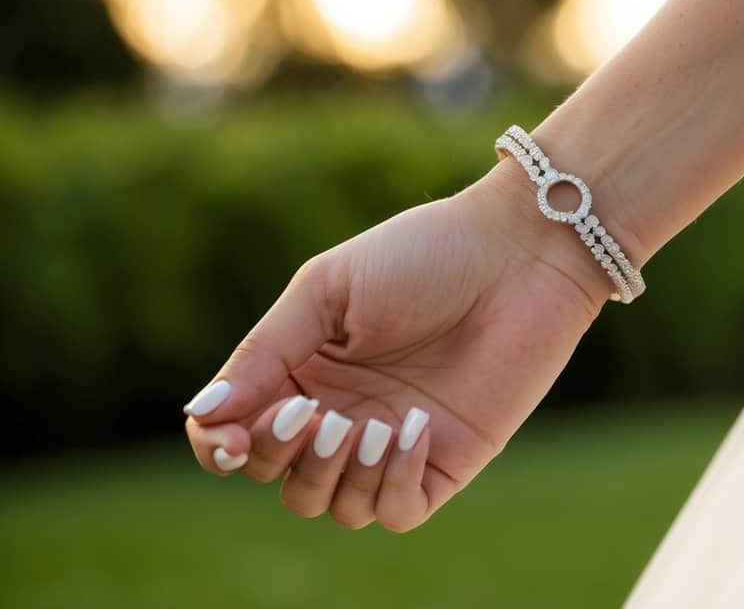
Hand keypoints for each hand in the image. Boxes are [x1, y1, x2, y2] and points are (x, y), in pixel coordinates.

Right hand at [183, 158, 616, 530]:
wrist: (518, 255)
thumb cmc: (422, 256)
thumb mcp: (327, 291)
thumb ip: (264, 355)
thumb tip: (202, 415)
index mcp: (302, 369)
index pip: (235, 435)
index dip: (220, 445)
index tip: (229, 435)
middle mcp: (340, 411)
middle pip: (278, 477)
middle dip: (282, 457)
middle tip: (316, 413)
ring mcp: (390, 441)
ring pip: (332, 505)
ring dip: (335, 475)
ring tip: (366, 425)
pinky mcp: (444, 461)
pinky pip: (397, 511)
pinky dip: (389, 484)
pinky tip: (410, 431)